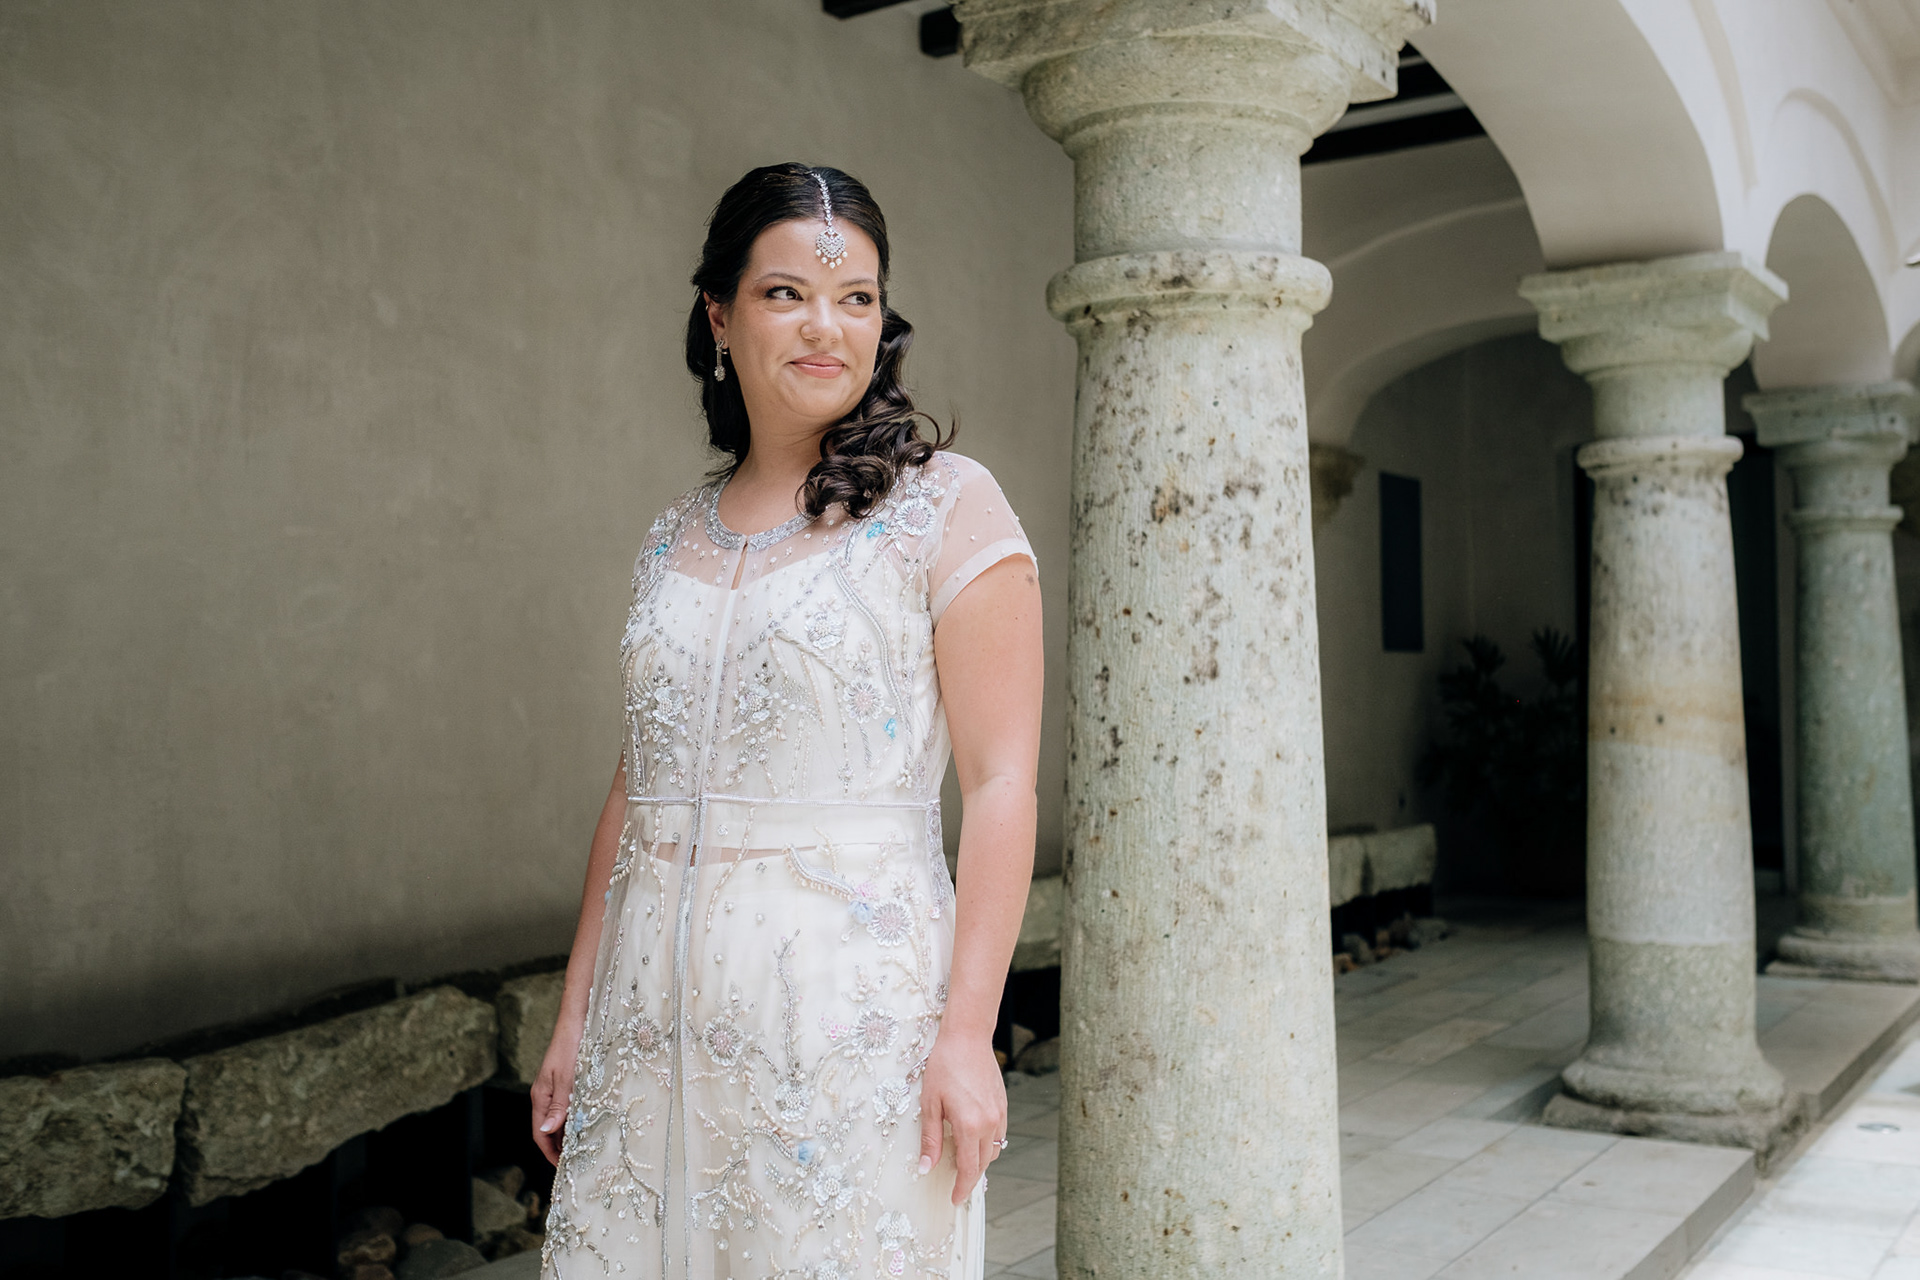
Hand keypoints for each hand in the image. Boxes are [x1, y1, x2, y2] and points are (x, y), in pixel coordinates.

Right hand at [531, 1023, 582, 1165]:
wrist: (578, 1020)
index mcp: (540, 1096)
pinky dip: (573, 1119)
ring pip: (558, 1119)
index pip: (540, 1133)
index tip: (563, 1167)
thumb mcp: (567, 1078)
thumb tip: (547, 1131)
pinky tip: (586, 1123)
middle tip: (576, 1163)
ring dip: (567, 1135)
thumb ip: (559, 1106)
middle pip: (548, 1129)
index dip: (550, 1152)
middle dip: (558, 1147)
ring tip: (582, 1149)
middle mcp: (545, 1094)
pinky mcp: (566, 1081)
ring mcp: (555, 1088)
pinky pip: (566, 1107)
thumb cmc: (572, 1046)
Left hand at [917, 1029, 1007, 1204]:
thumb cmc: (944, 1066)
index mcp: (969, 1125)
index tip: (954, 1198)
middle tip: (955, 1184)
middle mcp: (989, 1123)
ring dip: (980, 1160)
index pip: (969, 1169)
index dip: (962, 1187)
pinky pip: (998, 1134)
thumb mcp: (930, 1103)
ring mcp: (999, 1114)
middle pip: (984, 1163)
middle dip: (970, 1177)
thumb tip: (926, 1167)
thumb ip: (930, 1138)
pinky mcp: (1002, 1105)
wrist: (967, 1037)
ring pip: (994, 1149)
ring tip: (962, 1161)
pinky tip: (972, 1138)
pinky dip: (987, 1143)